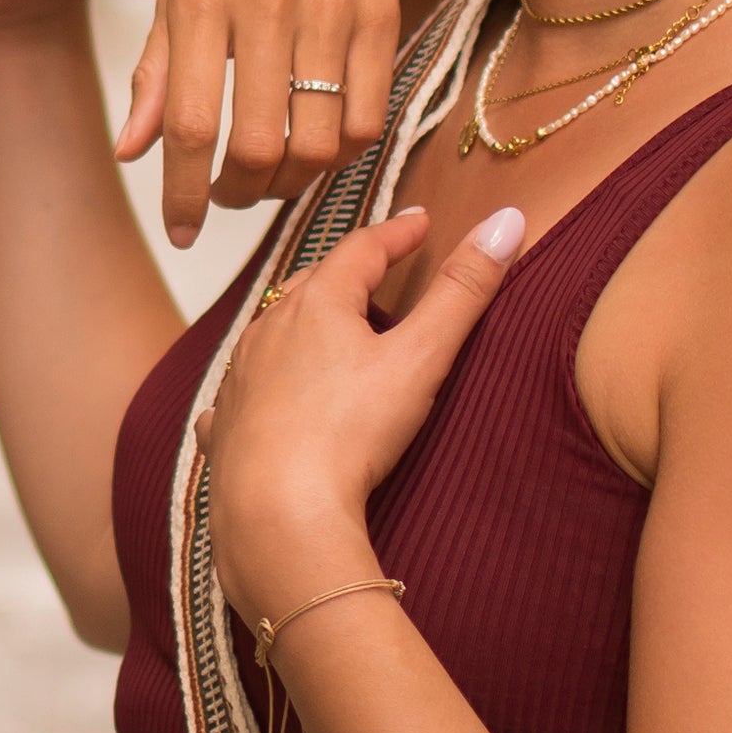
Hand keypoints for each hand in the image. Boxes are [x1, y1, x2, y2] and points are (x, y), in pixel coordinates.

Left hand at [116, 0, 403, 245]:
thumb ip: (156, 73)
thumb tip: (132, 154)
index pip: (191, 125)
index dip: (184, 194)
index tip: (181, 232)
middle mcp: (265, 2)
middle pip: (257, 145)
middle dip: (237, 194)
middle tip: (228, 195)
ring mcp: (330, 9)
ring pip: (317, 144)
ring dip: (291, 183)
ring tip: (271, 175)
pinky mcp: (383, 14)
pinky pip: (367, 119)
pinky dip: (340, 155)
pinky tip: (318, 146)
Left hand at [193, 203, 525, 622]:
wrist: (276, 512)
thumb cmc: (350, 432)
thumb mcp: (420, 358)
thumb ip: (462, 292)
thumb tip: (506, 220)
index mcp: (317, 304)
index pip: (362, 249)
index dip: (396, 233)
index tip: (420, 223)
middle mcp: (268, 330)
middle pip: (310, 284)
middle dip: (345, 273)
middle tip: (374, 269)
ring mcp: (239, 379)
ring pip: (270, 333)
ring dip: (299, 323)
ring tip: (325, 327)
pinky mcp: (225, 427)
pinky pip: (237, 394)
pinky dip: (255, 384)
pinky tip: (255, 397)